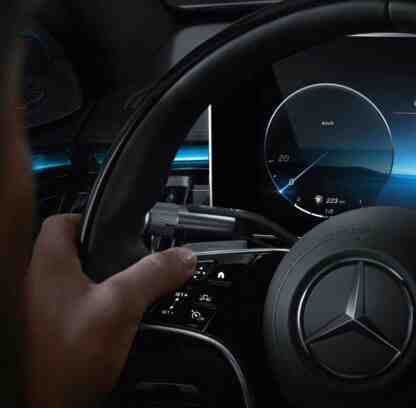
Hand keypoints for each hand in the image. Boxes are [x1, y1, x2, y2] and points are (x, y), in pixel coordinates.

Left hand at [22, 214, 196, 407]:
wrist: (51, 407)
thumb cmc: (66, 360)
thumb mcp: (120, 306)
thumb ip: (153, 275)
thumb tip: (182, 256)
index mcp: (48, 267)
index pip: (63, 222)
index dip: (93, 218)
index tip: (120, 229)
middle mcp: (41, 286)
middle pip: (76, 253)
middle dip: (109, 256)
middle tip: (136, 263)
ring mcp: (47, 312)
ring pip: (82, 283)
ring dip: (109, 286)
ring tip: (134, 295)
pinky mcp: (56, 335)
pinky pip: (84, 310)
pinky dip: (105, 311)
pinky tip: (123, 325)